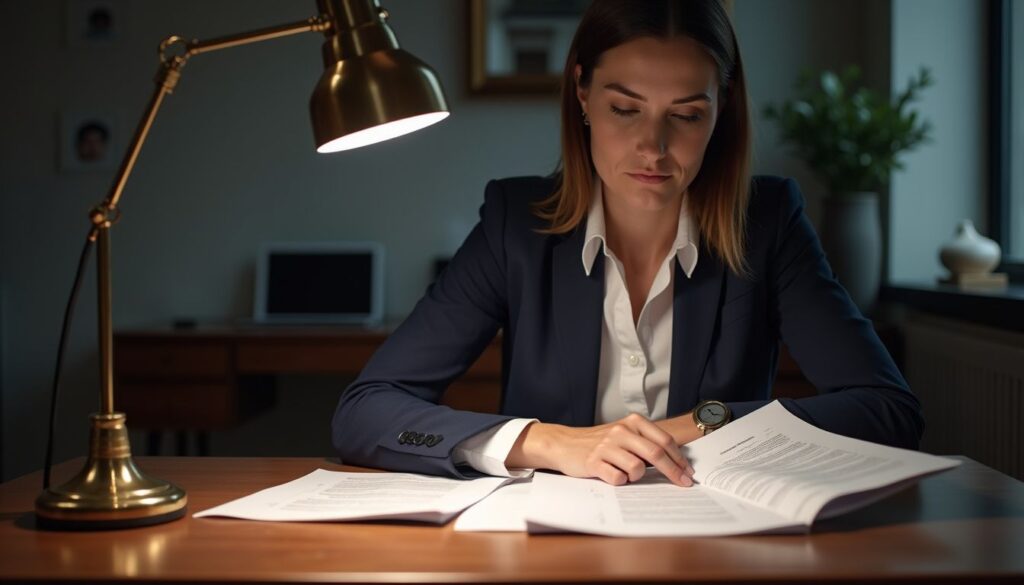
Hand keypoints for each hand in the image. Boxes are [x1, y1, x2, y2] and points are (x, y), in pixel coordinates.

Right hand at [506, 413, 694, 486]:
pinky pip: (618, 478)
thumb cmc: (600, 443)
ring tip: (626, 473)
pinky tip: (613, 476)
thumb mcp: (624, 435)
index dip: (679, 459)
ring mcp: (607, 446)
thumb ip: (646, 443)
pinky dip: (620, 481)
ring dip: (637, 477)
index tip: (688, 473)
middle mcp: (621, 431)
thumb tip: (676, 463)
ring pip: (637, 468)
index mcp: (632, 422)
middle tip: (683, 484)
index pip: (664, 441)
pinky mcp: (594, 461)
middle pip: (656, 454)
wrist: (565, 443)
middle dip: (673, 472)